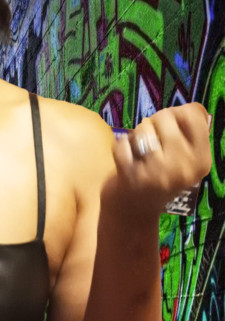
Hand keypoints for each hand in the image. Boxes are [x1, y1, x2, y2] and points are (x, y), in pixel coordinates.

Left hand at [106, 103, 211, 218]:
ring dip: (137, 135)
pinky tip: (126, 162)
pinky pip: (122, 143)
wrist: (133, 214)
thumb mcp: (185, 162)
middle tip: (150, 139)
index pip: (192, 115)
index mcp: (201, 161)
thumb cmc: (160, 179)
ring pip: (143, 128)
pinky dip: (120, 148)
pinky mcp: (132, 177)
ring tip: (139, 153)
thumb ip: (190, 135)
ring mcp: (157, 173)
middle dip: (153, 122)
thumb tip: (192, 107)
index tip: (169, 124)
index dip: (177, 112)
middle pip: (165, 116)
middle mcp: (183, 167)